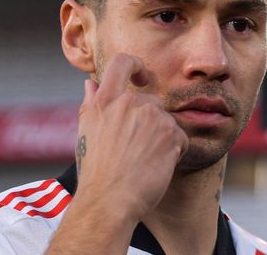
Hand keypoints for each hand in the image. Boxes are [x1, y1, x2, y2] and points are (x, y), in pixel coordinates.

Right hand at [75, 53, 188, 221]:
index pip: (122, 63)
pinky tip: (156, 167)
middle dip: (150, 122)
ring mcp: (152, 117)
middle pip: (151, 101)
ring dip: (161, 138)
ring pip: (166, 121)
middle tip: (137, 151)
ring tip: (144, 161)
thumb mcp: (86, 133)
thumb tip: (91, 82)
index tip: (141, 76)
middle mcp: (129, 104)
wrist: (110, 201)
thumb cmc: (96, 172)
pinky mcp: (171, 133)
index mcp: (104, 102)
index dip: (136, 65)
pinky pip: (180, 137)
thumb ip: (91, 104)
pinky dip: (173, 152)